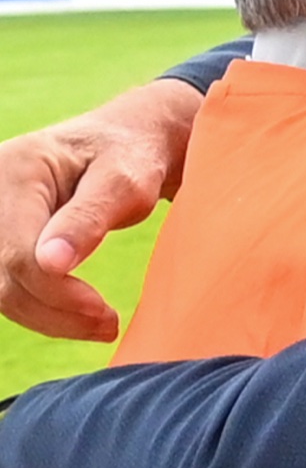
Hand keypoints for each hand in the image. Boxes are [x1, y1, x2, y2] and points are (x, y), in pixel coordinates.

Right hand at [0, 78, 202, 341]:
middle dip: (55, 312)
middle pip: (3, 277)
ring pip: (1, 289)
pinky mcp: (1, 237)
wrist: (125, 142)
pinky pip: (8, 286)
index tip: (106, 313)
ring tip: (102, 323)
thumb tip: (50, 264)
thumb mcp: (123, 182)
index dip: (57, 294)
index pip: (18, 254)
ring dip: (49, 318)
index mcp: (16, 171)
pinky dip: (42, 308)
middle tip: (110, 325)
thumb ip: (88, 219)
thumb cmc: (131, 157)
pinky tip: (78, 313)